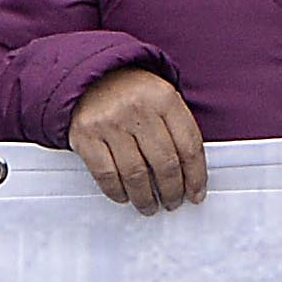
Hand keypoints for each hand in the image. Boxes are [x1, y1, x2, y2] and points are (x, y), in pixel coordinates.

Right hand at [67, 66, 208, 212]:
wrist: (91, 76)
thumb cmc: (132, 93)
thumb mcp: (162, 98)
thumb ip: (177, 129)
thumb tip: (190, 176)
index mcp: (164, 98)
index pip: (189, 146)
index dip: (196, 176)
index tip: (196, 193)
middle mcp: (138, 109)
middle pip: (165, 163)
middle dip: (172, 191)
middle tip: (172, 202)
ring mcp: (110, 122)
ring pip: (136, 174)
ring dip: (145, 198)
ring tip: (149, 206)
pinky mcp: (85, 135)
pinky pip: (106, 174)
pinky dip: (117, 192)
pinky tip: (124, 196)